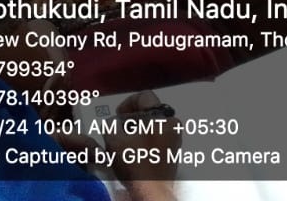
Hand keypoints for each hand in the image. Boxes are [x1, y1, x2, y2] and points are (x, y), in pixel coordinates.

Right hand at [55, 91, 178, 198]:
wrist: (151, 192)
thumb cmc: (135, 163)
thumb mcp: (114, 141)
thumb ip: (111, 125)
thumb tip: (112, 123)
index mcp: (163, 117)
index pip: (145, 96)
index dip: (126, 103)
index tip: (117, 116)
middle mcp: (173, 125)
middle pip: (150, 111)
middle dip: (132, 118)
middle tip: (119, 128)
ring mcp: (175, 139)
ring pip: (154, 125)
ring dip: (138, 130)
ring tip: (124, 142)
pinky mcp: (173, 153)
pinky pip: (158, 138)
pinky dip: (145, 140)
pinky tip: (133, 152)